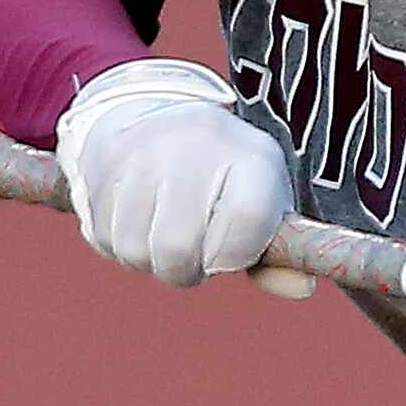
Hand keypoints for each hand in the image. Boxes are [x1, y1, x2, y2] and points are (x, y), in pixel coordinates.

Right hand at [54, 58, 294, 288]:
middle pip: (179, 248)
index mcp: (251, 154)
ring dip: (152, 259)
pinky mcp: (103, 166)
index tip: (231, 251)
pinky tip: (140, 217)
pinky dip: (124, 244)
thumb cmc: (225, 175)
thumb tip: (302, 289)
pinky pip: (107, 241)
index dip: (236, 254)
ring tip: (167, 230)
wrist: (158, 116)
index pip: (247, 222)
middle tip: (194, 251)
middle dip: (187, 269)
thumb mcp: (263, 199)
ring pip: (138, 251)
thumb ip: (279, 251)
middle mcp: (196, 145)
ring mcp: (143, 153)